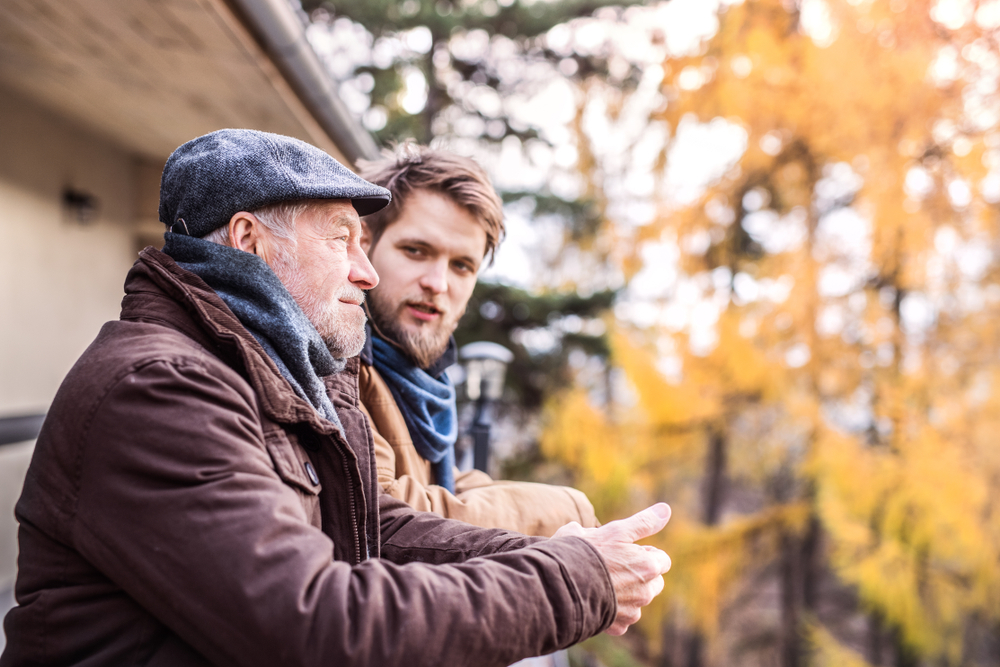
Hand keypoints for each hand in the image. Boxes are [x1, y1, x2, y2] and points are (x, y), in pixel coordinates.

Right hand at [554, 503, 671, 634]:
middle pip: (654, 582)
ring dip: (627, 593)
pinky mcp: (618, 627)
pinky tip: (596, 599)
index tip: (625, 550)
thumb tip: (666, 509)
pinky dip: (612, 611)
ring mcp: (632, 612)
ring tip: (602, 582)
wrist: (561, 585)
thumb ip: (644, 521)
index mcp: (649, 566)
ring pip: (637, 600)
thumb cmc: (587, 553)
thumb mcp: (616, 530)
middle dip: (639, 574)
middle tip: (614, 565)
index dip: (644, 553)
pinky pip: (622, 618)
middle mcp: (646, 592)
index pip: (662, 560)